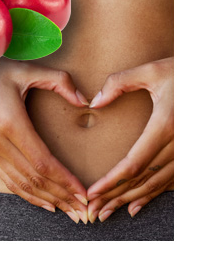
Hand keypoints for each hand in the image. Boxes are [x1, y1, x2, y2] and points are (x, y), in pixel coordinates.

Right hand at [0, 53, 88, 223]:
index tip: (84, 194)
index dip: (65, 181)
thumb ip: (58, 81)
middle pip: (35, 179)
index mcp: (11, 124)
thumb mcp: (23, 71)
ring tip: (68, 212)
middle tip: (84, 212)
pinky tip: (43, 203)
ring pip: (23, 185)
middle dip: (62, 197)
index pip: (43, 162)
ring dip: (48, 200)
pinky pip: (9, 181)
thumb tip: (84, 100)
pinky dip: (28, 195)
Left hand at [86, 57, 173, 222]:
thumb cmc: (183, 71)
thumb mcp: (151, 71)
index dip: (111, 181)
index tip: (92, 193)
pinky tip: (137, 205)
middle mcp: (180, 144)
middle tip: (94, 210)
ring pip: (157, 184)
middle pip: (142, 179)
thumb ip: (119, 83)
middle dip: (115, 197)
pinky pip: (171, 180)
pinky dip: (152, 194)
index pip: (134, 163)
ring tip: (109, 211)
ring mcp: (188, 152)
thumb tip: (94, 102)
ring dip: (131, 200)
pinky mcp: (190, 153)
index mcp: (166, 125)